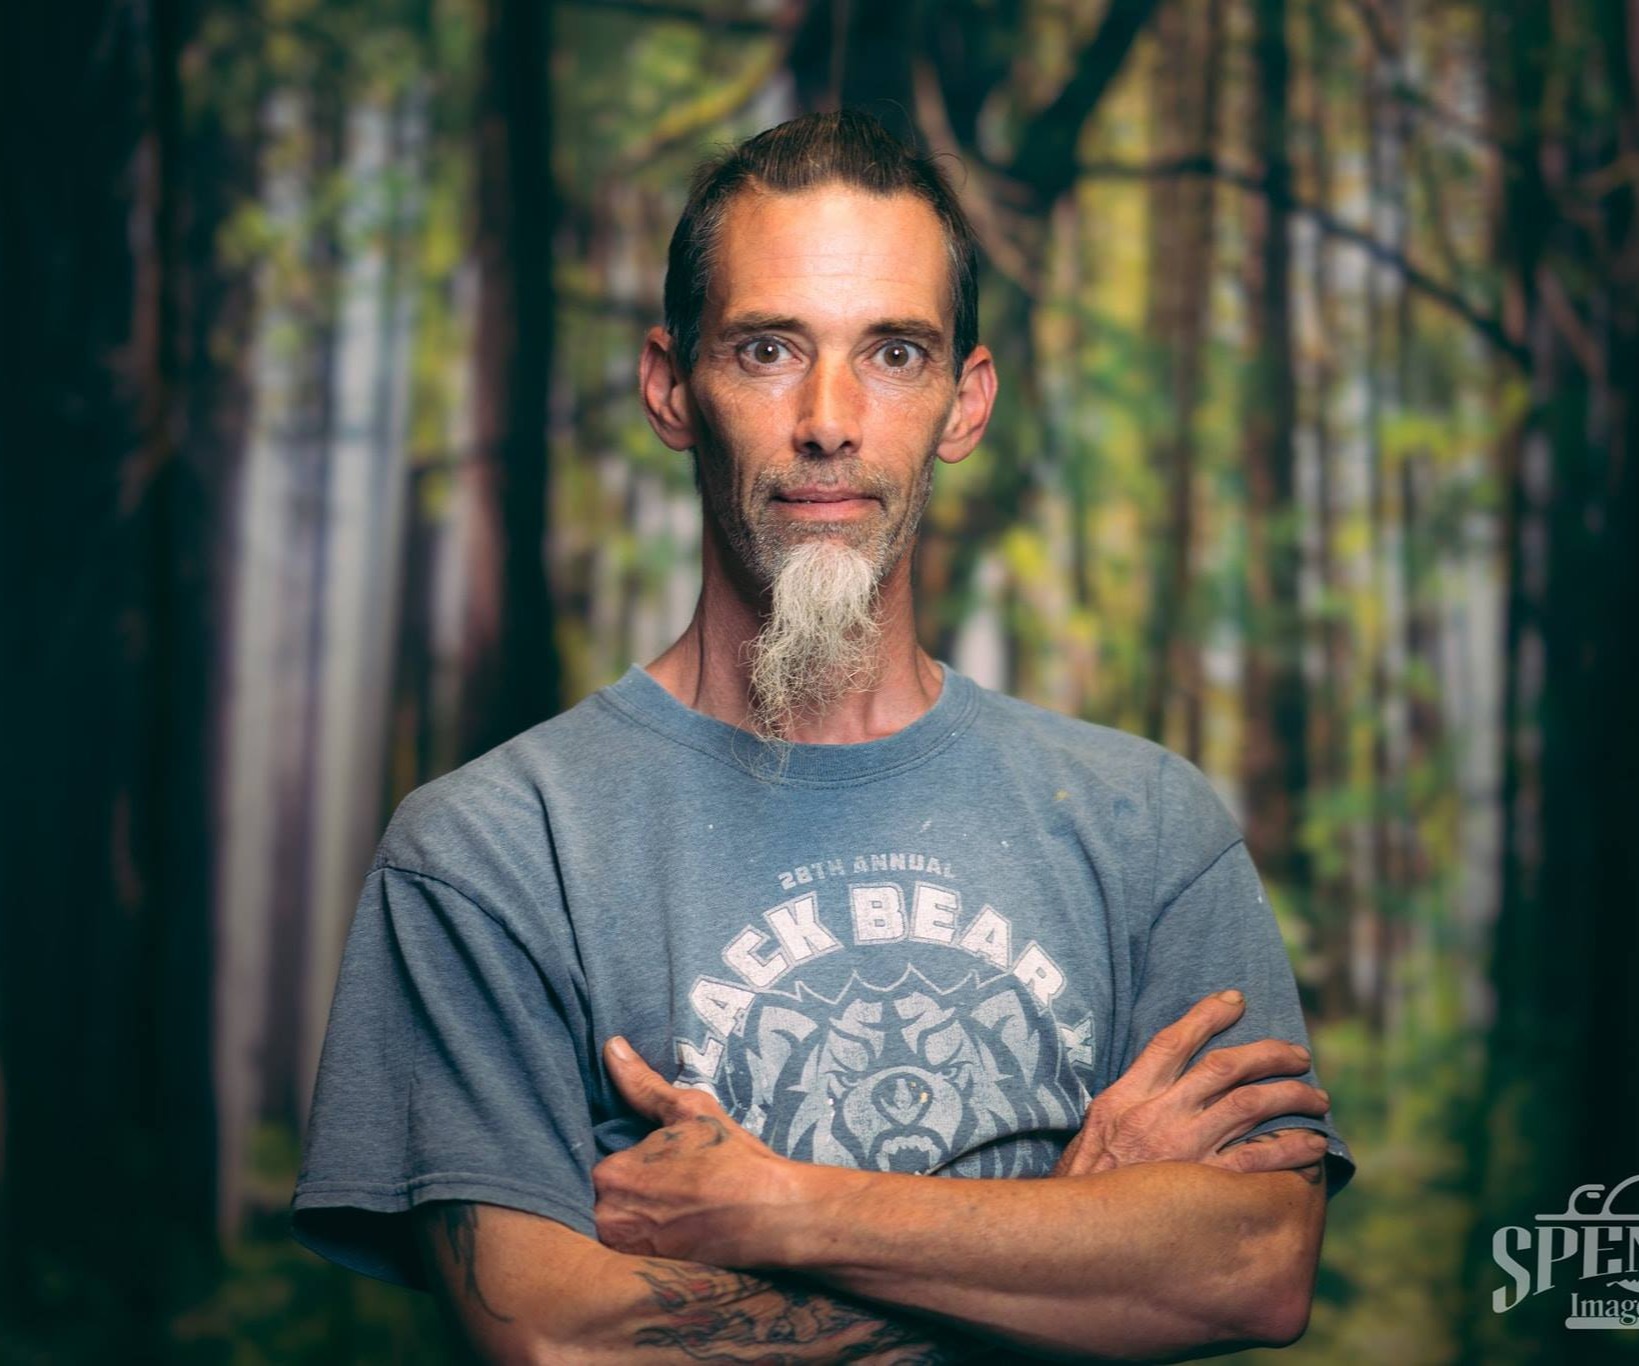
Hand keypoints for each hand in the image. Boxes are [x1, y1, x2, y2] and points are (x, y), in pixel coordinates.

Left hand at [593, 1036, 797, 1266]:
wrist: (774, 1216)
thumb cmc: (732, 1159)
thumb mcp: (689, 1110)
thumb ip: (642, 1084)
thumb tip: (611, 1046)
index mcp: (610, 1175)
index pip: (589, 1162)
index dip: (616, 1160)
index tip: (641, 1160)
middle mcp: (607, 1220)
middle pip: (592, 1199)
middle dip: (617, 1191)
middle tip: (656, 1186)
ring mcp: (624, 1254)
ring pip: (608, 1227)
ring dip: (626, 1217)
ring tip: (664, 1209)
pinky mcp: (644, 1278)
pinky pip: (625, 1255)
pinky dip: (640, 1242)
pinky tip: (670, 1230)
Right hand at [1052, 990, 1330, 1177]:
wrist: (1073, 1236)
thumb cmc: (1083, 1187)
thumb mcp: (1093, 1133)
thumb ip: (1127, 1107)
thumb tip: (1161, 1088)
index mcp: (1126, 1097)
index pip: (1172, 1042)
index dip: (1207, 1016)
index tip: (1235, 1001)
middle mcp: (1158, 1115)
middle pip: (1223, 1067)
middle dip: (1268, 1053)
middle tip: (1298, 1055)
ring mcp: (1183, 1149)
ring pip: (1250, 1104)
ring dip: (1290, 1095)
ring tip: (1317, 1098)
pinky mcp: (1204, 1188)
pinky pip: (1259, 1159)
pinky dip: (1291, 1148)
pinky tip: (1314, 1146)